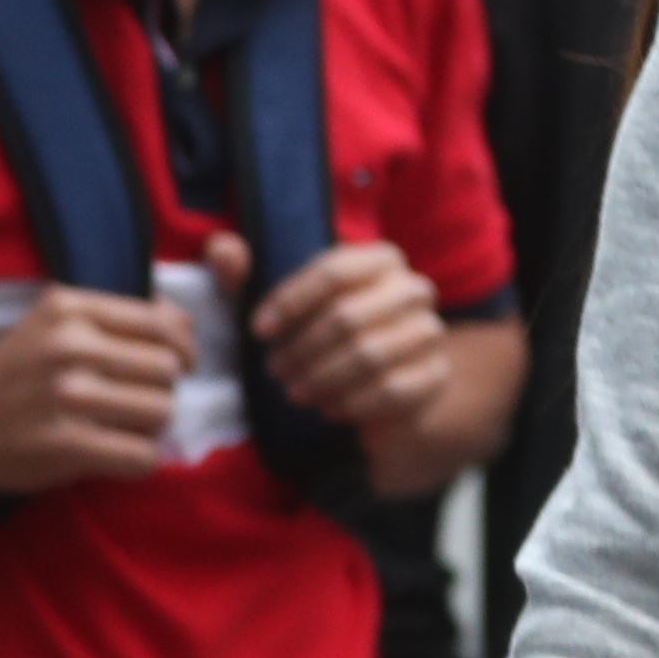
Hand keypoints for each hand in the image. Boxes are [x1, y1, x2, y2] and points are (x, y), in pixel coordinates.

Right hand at [0, 284, 191, 487]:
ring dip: (153, 426)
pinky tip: (116, 455)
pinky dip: (140, 460)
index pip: (163, 322)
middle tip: (137, 401)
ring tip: (124, 427)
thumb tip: (184, 325)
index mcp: (69, 309)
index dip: (183, 346)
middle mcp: (69, 346)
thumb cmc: (14, 375)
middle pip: (168, 369)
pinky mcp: (69, 445)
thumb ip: (112, 319)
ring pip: (163, 410)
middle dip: (163, 389)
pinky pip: (145, 455)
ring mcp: (69, 396)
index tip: (178, 362)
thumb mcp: (53, 324)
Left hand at [217, 234, 452, 436]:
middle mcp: (413, 290)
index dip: (291, 302)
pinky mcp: (436, 375)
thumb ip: (242, 273)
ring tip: (296, 392)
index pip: (334, 272)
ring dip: (323, 379)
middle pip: (349, 316)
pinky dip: (352, 403)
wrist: (384, 376)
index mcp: (381, 260)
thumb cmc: (321, 330)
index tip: (259, 331)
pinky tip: (329, 409)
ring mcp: (431, 333)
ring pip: (369, 356)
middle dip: (303, 349)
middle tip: (275, 370)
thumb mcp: (277, 301)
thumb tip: (222, 248)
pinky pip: (392, 390)